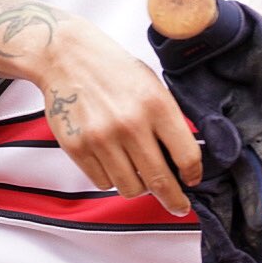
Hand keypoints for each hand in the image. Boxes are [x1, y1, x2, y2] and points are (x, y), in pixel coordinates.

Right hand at [31, 21, 202, 215]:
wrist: (67, 57)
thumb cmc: (114, 70)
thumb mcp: (152, 85)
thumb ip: (168, 120)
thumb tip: (184, 160)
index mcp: (156, 105)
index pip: (186, 156)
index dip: (193, 175)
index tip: (192, 181)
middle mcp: (130, 124)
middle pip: (160, 182)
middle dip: (173, 199)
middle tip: (178, 206)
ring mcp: (102, 138)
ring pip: (130, 189)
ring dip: (138, 186)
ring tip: (136, 170)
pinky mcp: (77, 148)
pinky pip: (103, 182)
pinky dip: (111, 178)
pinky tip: (111, 159)